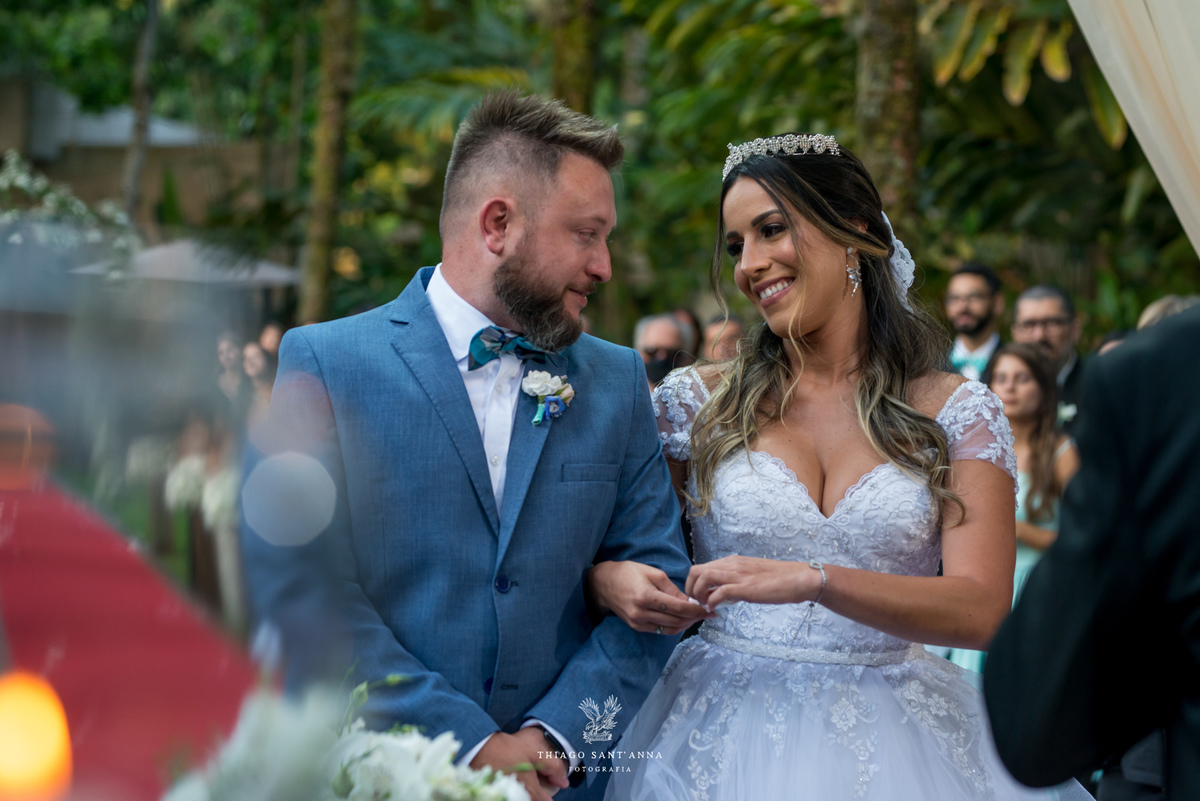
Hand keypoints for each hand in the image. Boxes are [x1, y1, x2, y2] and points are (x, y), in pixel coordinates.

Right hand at [469, 729, 566, 800]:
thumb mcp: (533, 752)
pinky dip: (513, 794)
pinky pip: (510, 798)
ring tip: (521, 782)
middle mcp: (519, 799)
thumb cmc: (505, 749)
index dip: (548, 796)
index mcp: (531, 791)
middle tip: (534, 784)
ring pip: (522, 800)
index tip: (545, 790)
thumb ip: (552, 767)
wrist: (476, 748)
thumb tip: (564, 782)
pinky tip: (511, 785)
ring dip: (525, 794)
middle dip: (537, 796)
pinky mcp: (495, 797)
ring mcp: (506, 799)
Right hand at [586, 560, 710, 634]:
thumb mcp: (653, 573)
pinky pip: (660, 630)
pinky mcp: (636, 627)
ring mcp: (638, 622)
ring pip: (670, 629)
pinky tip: (683, 620)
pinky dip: (674, 626)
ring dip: (686, 624)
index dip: (696, 610)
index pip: (678, 608)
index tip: (709, 610)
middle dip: (695, 618)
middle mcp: (641, 613)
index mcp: (646, 596)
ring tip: (697, 617)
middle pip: (676, 620)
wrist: (604, 583)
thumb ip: (672, 589)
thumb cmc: (628, 573)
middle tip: (708, 614)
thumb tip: (690, 601)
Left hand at [686, 556, 820, 608]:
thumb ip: (734, 582)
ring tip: (705, 607)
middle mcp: (731, 564)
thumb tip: (720, 595)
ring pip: (702, 577)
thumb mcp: (750, 577)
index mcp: (731, 561)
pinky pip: (718, 592)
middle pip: (695, 570)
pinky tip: (715, 610)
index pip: (701, 567)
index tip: (699, 598)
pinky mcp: (745, 587)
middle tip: (697, 603)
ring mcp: (737, 575)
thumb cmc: (777, 580)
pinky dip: (711, 602)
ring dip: (698, 595)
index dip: (694, 584)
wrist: (798, 578)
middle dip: (690, 589)